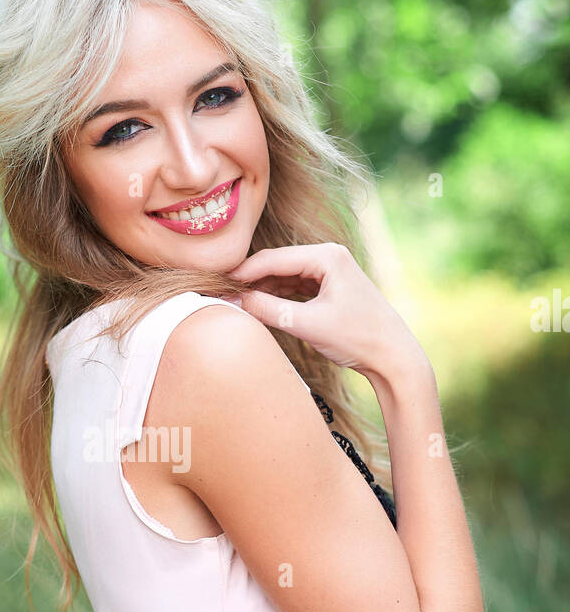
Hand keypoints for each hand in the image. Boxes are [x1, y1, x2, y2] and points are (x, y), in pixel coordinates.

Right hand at [228, 243, 427, 379]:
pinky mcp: (330, 286)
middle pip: (277, 263)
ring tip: (237, 303)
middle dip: (250, 279)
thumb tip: (234, 300)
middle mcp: (329, 255)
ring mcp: (330, 270)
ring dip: (262, 288)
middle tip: (222, 294)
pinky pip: (295, 285)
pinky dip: (277, 295)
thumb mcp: (306, 324)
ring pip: (284, 275)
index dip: (242, 272)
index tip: (217, 285)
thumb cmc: (357, 338)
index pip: (272, 259)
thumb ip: (268, 309)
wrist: (393, 356)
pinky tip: (260, 306)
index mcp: (327, 256)